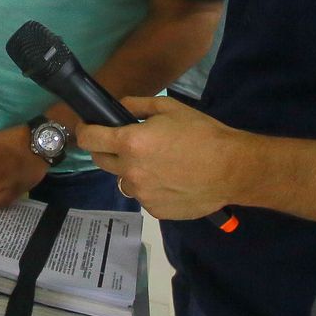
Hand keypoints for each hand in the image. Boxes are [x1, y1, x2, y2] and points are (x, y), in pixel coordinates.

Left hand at [77, 96, 241, 219]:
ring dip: (132, 170)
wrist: (231, 169)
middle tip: (129, 142)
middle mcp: (129, 171)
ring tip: (160, 163)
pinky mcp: (154, 210)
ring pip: (124, 179)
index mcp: (130, 143)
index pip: (88, 139)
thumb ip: (135, 105)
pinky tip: (171, 180)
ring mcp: (141, 194)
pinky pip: (143, 195)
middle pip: (100, 160)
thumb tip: (116, 109)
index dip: (84, 131)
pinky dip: (151, 187)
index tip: (88, 127)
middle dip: (107, 149)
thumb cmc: (202, 133)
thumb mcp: (168, 108)